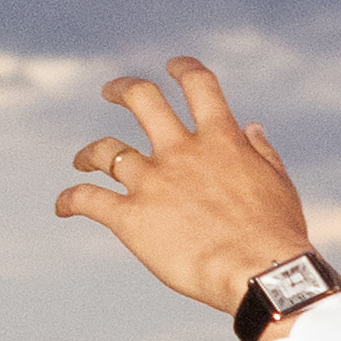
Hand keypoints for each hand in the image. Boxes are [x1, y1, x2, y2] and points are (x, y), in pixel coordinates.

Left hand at [56, 53, 314, 312]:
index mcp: (221, 140)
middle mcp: (181, 152)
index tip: (174, 66)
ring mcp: (153, 183)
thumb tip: (252, 127)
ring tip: (82, 159)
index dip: (184, 69)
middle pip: (142, 100)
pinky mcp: (131, 218)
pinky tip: (63, 206)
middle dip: (123, 89)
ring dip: (89, 152)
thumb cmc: (276, 235)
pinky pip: (88, 200)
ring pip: (107, 150)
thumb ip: (262, 151)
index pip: (199, 86)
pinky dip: (70, 201)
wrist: (258, 274)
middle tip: (112, 91)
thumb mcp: (278, 184)